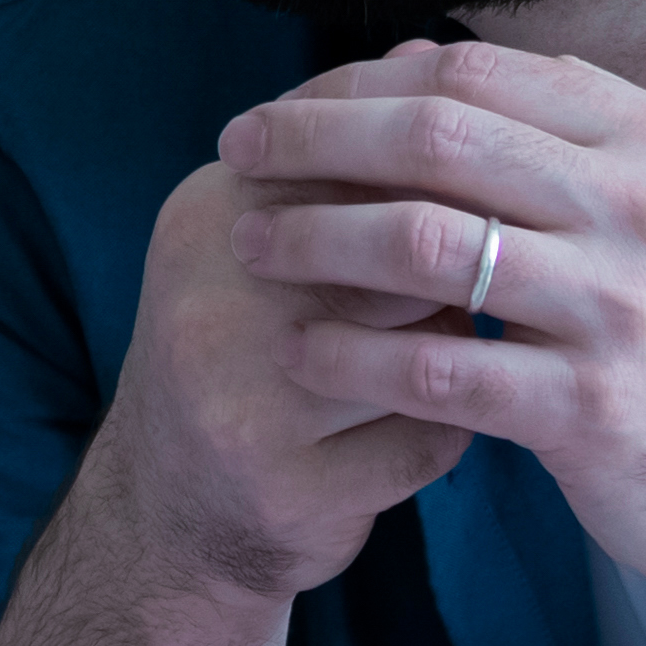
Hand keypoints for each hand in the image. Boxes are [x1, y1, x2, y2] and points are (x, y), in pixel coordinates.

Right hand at [77, 153, 467, 611]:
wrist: (168, 501)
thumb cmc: (240, 348)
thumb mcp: (255, 248)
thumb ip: (340, 190)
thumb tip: (478, 144)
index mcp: (208, 220)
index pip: (361, 167)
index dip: (435, 190)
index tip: (464, 211)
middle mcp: (211, 308)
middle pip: (403, 260)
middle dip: (452, 278)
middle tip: (455, 295)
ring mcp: (244, 407)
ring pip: (426, 352)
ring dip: (459, 354)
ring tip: (441, 359)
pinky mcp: (291, 491)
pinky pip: (429, 441)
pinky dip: (447, 434)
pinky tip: (420, 429)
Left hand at [220, 43, 645, 593]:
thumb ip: (565, 131)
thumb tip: (421, 61)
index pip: (474, 77)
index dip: (360, 82)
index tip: (288, 105)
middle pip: (435, 137)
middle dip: (315, 137)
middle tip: (237, 150)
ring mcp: (624, 309)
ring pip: (423, 242)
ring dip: (314, 238)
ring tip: (249, 245)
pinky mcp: (594, 409)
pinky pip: (439, 367)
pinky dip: (354, 355)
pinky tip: (302, 350)